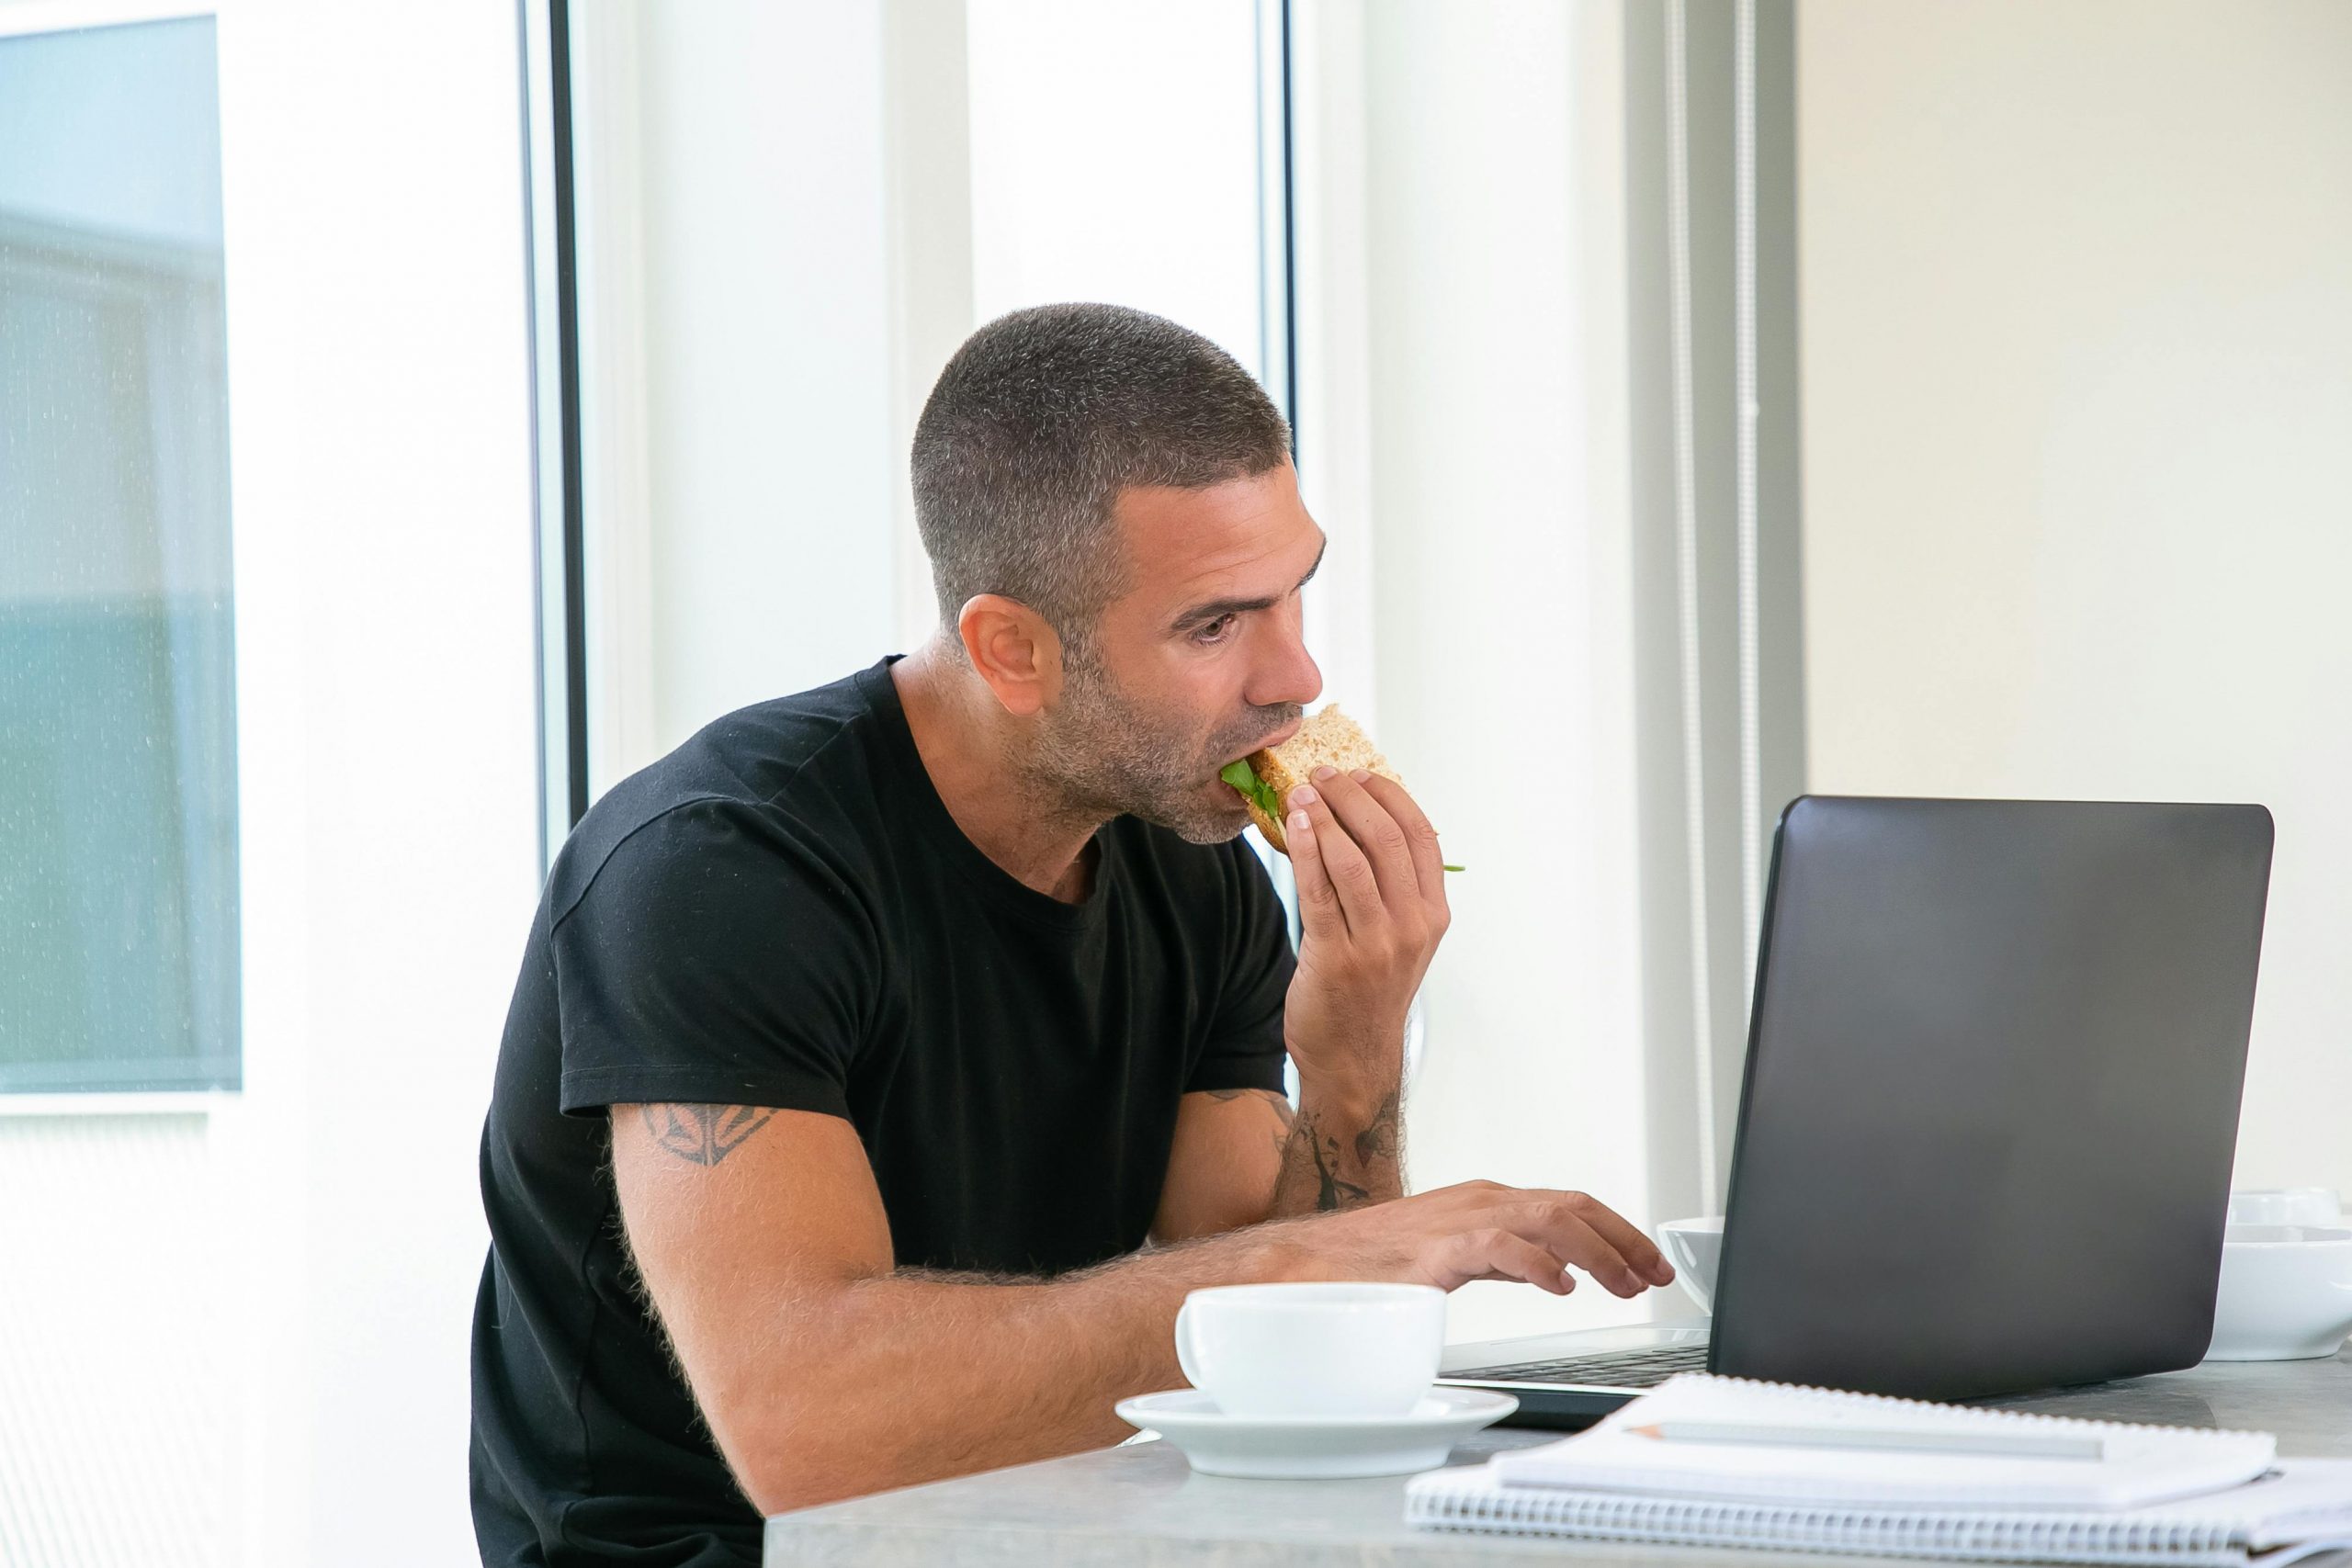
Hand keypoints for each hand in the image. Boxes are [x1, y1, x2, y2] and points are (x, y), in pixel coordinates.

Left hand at [1280, 768, 1449, 1099]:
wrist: (1353, 1060)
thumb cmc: (1369, 991)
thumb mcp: (1400, 940)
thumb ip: (1391, 889)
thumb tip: (1357, 820)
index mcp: (1434, 915)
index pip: (1421, 836)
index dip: (1389, 796)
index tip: (1360, 774)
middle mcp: (1413, 926)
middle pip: (1386, 839)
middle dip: (1351, 796)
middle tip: (1323, 773)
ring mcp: (1377, 944)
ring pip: (1351, 859)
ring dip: (1322, 816)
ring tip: (1301, 791)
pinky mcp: (1336, 957)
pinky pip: (1319, 890)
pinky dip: (1305, 849)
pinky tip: (1291, 825)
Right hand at [1280, 1180, 1677, 1297]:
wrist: (1305, 1265)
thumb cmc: (1370, 1264)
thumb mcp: (1454, 1253)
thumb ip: (1502, 1255)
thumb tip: (1551, 1268)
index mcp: (1486, 1202)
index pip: (1570, 1206)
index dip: (1617, 1233)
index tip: (1648, 1264)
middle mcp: (1480, 1201)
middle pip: (1572, 1206)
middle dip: (1623, 1240)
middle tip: (1654, 1276)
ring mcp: (1457, 1221)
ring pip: (1548, 1219)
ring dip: (1596, 1252)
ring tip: (1622, 1285)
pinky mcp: (1435, 1249)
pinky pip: (1499, 1246)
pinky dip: (1537, 1263)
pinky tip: (1559, 1285)